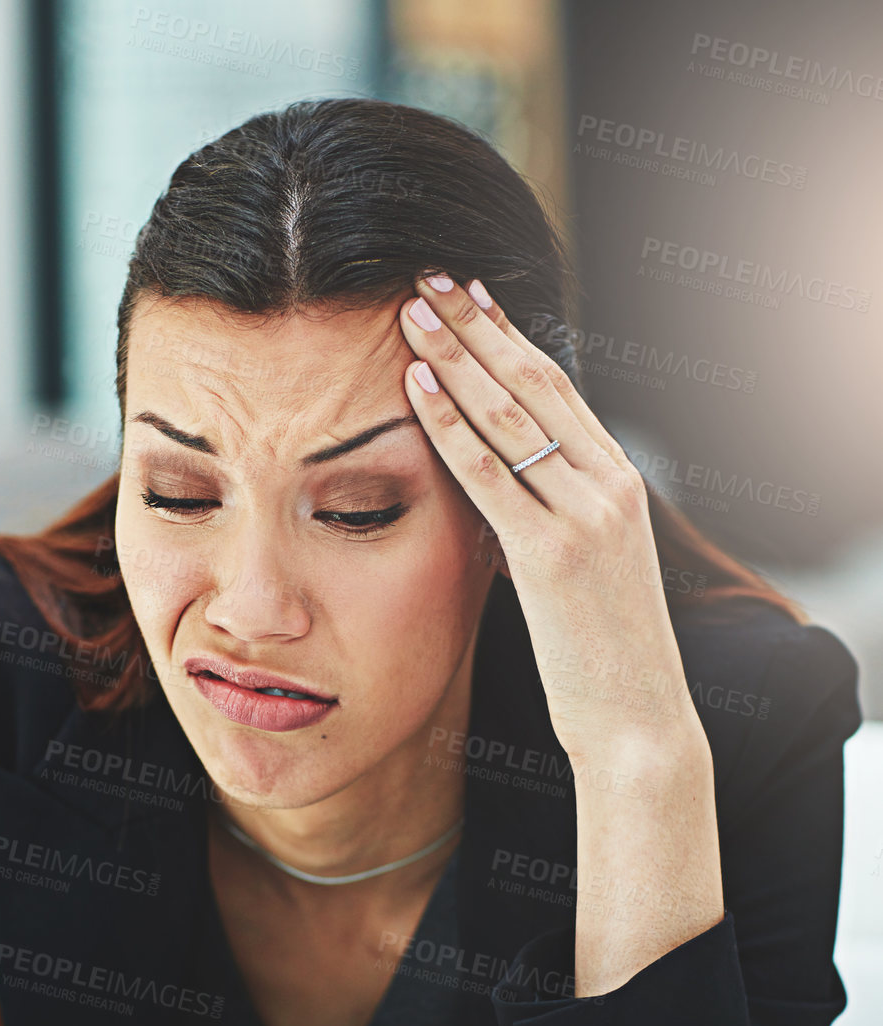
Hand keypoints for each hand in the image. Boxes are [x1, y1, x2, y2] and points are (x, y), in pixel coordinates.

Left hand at [399, 274, 700, 765]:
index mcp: (622, 485)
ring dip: (454, 358)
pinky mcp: (553, 557)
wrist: (640, 722)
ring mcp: (585, 518)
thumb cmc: (605, 662)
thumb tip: (505, 503)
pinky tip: (416, 387)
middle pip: (534, 383)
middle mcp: (610, 487)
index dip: (510, 337)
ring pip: (511, 416)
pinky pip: (491, 476)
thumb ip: (551, 525)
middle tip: (428, 279)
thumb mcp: (587, 576)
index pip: (560, 389)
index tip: (471, 298)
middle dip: (476, 327)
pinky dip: (449, 426)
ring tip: (410, 313)